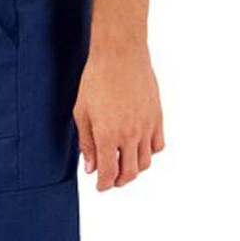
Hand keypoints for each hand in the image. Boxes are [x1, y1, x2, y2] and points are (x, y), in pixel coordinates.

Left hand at [74, 44, 164, 189]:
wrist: (121, 54)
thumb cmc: (96, 79)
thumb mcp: (81, 113)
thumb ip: (86, 144)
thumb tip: (90, 168)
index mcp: (108, 136)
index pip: (108, 174)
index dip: (104, 185)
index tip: (100, 187)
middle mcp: (130, 135)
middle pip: (129, 173)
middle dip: (118, 182)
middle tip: (111, 180)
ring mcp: (146, 126)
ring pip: (145, 163)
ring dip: (134, 170)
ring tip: (124, 165)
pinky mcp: (157, 116)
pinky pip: (158, 145)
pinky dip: (149, 153)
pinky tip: (138, 148)